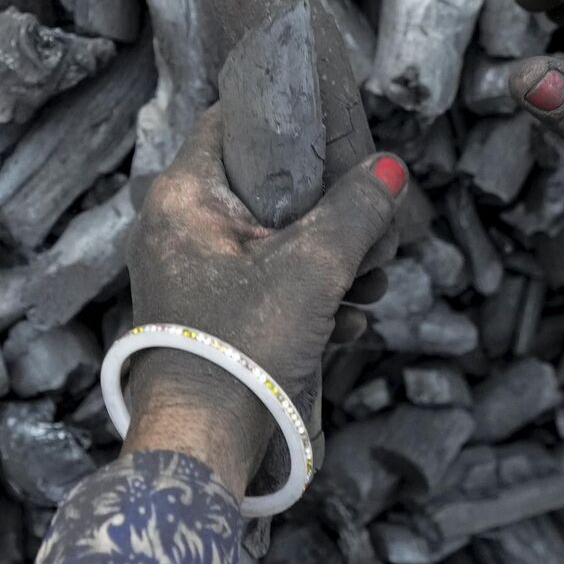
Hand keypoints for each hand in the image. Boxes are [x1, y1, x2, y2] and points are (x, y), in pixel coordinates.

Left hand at [122, 109, 406, 496]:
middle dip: (328, 212)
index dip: (286, 119)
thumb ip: (357, 210)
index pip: (230, 122)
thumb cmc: (244, 347)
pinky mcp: (203, 317)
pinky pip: (260, 286)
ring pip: (270, 243)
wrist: (203, 444)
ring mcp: (187, 275)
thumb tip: (389, 169)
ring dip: (327, 262)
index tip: (337, 130)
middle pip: (263, 189)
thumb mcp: (315, 268)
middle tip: (372, 234)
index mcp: (182, 198)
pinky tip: (344, 325)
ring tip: (370, 288)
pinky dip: (304, 298)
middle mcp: (175, 229)